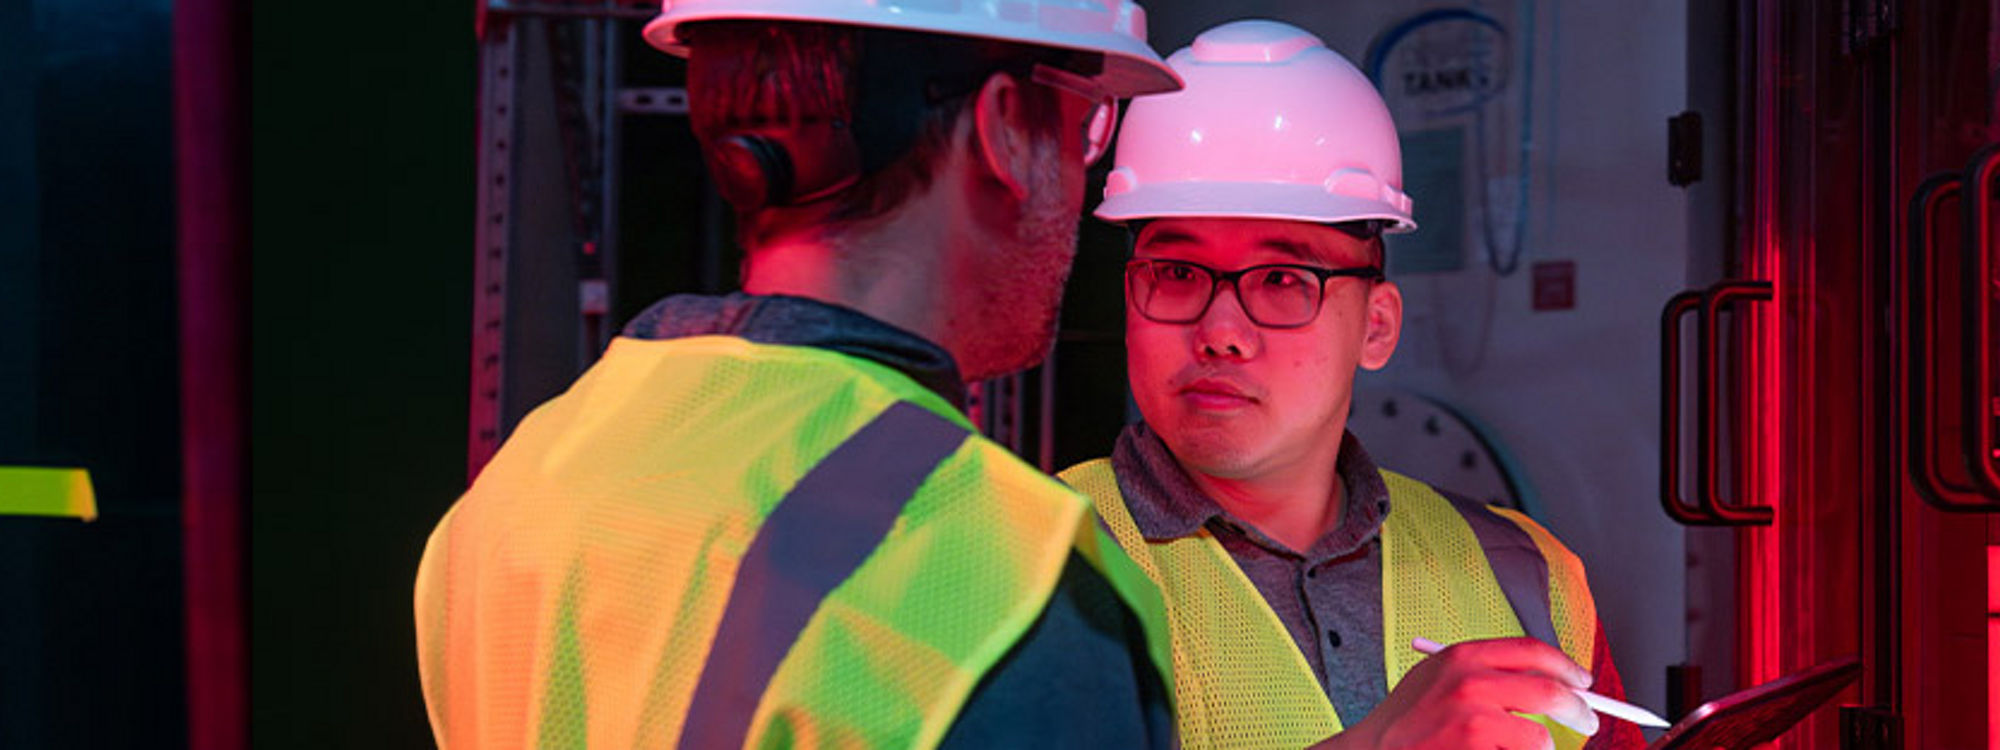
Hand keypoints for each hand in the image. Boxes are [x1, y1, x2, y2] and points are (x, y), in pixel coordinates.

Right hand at [1308, 637, 1598, 749]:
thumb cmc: (1407, 720)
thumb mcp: (1439, 678)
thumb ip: (1487, 672)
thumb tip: (1552, 680)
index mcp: (1463, 656)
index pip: (1533, 652)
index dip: (1566, 667)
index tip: (1583, 682)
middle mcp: (1469, 683)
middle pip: (1551, 692)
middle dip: (1579, 712)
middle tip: (1589, 723)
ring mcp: (1471, 721)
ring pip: (1541, 738)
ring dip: (1541, 749)